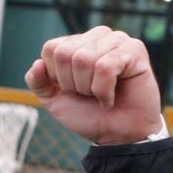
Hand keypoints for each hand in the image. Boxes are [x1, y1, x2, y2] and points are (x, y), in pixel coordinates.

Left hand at [26, 27, 161, 144]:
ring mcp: (117, 40)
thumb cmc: (88, 115)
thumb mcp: (54, 100)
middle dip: (73, 84)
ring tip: (101, 94)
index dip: (56, 77)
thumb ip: (38, 82)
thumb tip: (37, 64)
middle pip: (65, 53)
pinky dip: (104, 90)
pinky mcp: (135, 50)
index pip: (51, 48)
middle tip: (89, 94)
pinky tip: (111, 97)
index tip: (73, 90)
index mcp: (78, 43)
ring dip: (89, 88)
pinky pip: (105, 67)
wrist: (117, 136)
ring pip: (84, 59)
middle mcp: (97, 36)